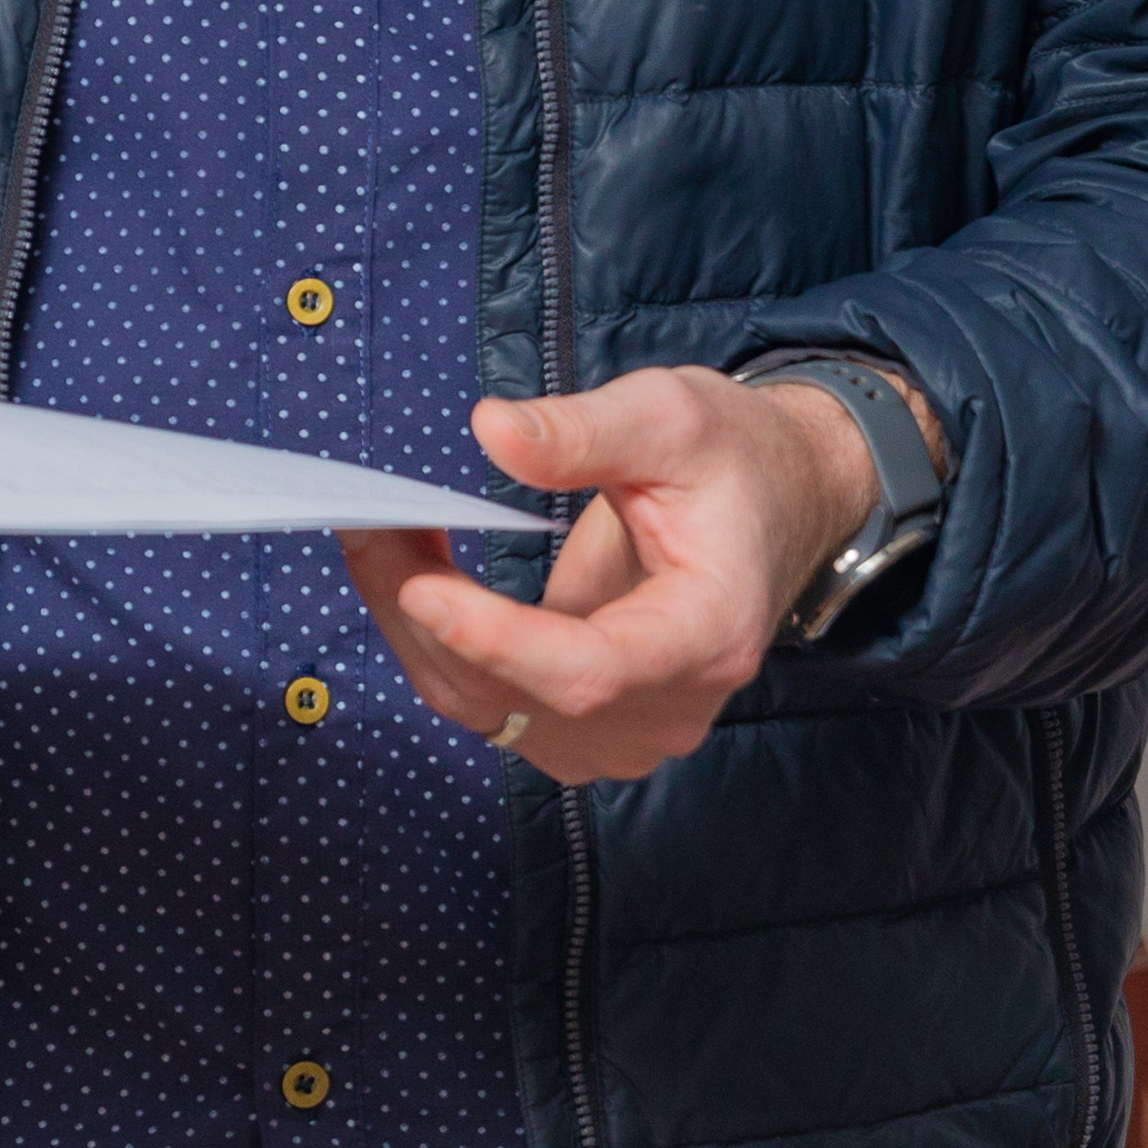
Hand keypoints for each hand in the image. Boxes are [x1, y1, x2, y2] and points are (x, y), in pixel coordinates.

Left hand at [334, 364, 909, 784]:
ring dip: (415, 632)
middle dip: (425, 617)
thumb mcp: (675, 417)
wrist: (776, 505)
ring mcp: (623, 730)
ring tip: (379, 537)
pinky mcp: (583, 724)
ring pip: (488, 710)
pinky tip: (411, 573)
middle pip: (521, 697)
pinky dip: (436, 644)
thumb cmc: (734, 460)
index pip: (594, 671)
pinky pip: (488, 702)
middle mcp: (666, 708)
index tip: (421, 587)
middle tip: (371, 524)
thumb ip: (586, 431)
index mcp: (707, 635)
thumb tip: (492, 430)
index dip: (501, 642)